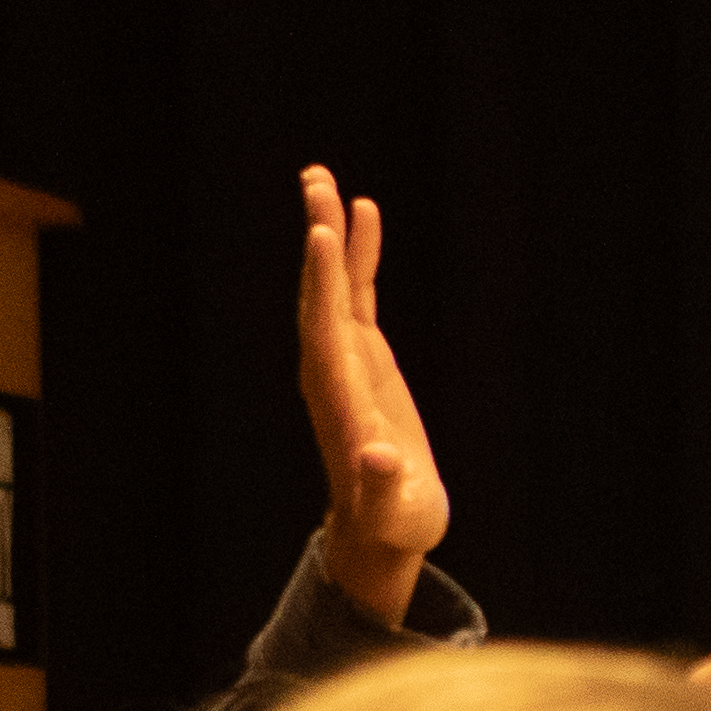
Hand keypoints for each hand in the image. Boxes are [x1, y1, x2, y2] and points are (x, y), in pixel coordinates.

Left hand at [292, 166, 447, 624]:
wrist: (383, 529)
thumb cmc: (394, 522)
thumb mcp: (396, 510)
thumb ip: (382, 484)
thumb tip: (376, 458)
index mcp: (339, 398)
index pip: (326, 331)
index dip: (325, 284)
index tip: (321, 235)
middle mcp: (331, 370)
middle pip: (319, 293)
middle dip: (317, 239)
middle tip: (314, 181)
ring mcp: (344, 360)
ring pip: (331, 285)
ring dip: (328, 233)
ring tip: (325, 181)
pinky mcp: (363, 358)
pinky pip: (356, 295)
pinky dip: (358, 256)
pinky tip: (363, 216)